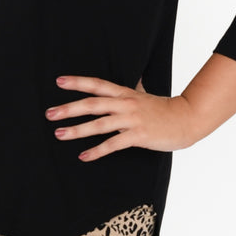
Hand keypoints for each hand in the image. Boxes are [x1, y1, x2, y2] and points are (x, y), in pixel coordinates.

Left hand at [45, 75, 194, 160]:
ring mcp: (131, 120)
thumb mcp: (144, 94)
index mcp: (125, 93)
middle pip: (92, 104)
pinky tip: (83, 156)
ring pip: (99, 124)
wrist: (186, 119)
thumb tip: (132, 79)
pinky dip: (97, 151)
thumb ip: (134, 88)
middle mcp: (125, 104)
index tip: (59, 81)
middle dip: (69, 108)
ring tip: (60, 134)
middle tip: (49, 113)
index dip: (78, 82)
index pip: (97, 84)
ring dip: (77, 130)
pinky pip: (113, 144)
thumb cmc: (164, 109)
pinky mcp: (138, 136)